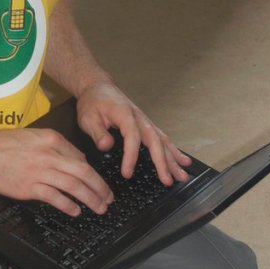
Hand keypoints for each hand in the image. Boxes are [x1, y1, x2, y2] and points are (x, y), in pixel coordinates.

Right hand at [0, 126, 113, 216]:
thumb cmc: (1, 144)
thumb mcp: (32, 136)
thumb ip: (52, 147)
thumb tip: (70, 161)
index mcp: (52, 139)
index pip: (80, 157)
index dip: (92, 173)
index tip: (97, 182)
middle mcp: (49, 155)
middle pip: (84, 172)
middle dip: (100, 188)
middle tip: (108, 198)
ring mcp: (40, 171)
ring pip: (74, 186)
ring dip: (90, 199)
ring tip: (98, 208)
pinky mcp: (30, 187)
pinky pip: (56, 198)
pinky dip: (69, 206)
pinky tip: (75, 211)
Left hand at [76, 82, 191, 185]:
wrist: (99, 87)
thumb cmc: (93, 101)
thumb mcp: (87, 117)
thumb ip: (97, 132)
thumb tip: (105, 146)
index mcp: (125, 114)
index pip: (132, 137)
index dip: (131, 156)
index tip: (127, 173)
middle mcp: (140, 118)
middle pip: (155, 141)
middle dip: (163, 162)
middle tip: (167, 181)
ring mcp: (146, 121)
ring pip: (163, 141)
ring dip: (174, 159)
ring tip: (182, 175)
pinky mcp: (147, 125)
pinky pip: (163, 139)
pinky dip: (174, 151)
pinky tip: (182, 161)